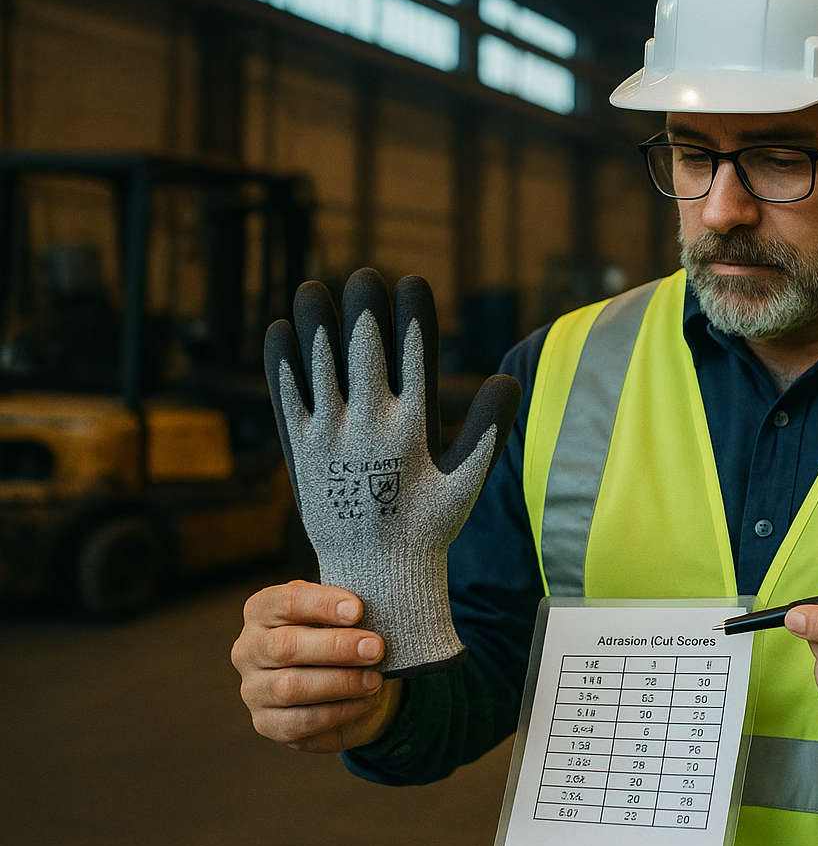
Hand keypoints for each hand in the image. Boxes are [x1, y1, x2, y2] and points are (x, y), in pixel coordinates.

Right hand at [232, 580, 402, 752]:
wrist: (338, 683)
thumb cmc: (337, 636)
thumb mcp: (339, 614)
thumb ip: (344, 609)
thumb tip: (366, 613)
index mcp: (261, 611)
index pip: (284, 602)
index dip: (321, 604)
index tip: (358, 610)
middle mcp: (248, 650)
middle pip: (284, 647)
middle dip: (336, 647)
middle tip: (376, 649)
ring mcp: (254, 690)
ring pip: (291, 687)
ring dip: (341, 682)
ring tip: (374, 679)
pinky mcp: (268, 723)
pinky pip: (302, 721)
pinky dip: (340, 710)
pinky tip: (364, 700)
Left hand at [265, 270, 520, 675]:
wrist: (375, 571)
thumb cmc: (428, 524)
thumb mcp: (467, 480)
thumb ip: (488, 430)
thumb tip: (509, 380)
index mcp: (414, 429)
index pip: (417, 357)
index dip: (414, 316)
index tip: (413, 281)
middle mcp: (370, 428)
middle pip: (366, 352)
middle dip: (365, 309)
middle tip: (362, 274)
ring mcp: (331, 438)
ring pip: (320, 366)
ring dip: (317, 323)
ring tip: (313, 287)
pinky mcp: (300, 453)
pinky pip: (287, 398)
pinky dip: (282, 364)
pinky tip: (280, 331)